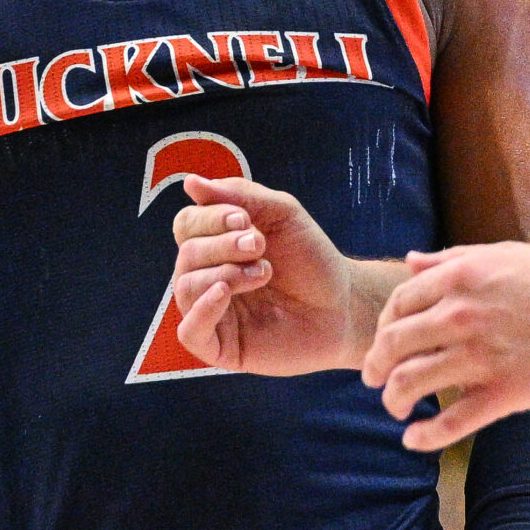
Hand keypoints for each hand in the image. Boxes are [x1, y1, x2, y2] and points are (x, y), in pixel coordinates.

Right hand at [169, 175, 365, 374]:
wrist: (344, 304)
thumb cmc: (312, 259)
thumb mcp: (281, 214)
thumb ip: (239, 195)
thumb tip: (190, 182)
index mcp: (216, 246)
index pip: (187, 225)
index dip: (208, 218)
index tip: (245, 219)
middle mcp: (208, 277)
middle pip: (186, 254)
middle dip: (222, 245)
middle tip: (259, 245)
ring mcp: (213, 313)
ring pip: (185, 288)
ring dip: (223, 272)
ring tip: (263, 272)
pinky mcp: (222, 347)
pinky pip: (189, 332)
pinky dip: (202, 309)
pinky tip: (225, 292)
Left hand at [367, 243, 529, 450]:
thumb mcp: (502, 255)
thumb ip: (451, 259)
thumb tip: (409, 260)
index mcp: (459, 277)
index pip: (397, 306)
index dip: (383, 328)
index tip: (386, 344)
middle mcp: (462, 314)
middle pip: (392, 345)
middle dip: (375, 366)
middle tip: (373, 379)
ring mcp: (482, 356)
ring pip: (410, 384)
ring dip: (393, 401)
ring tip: (396, 409)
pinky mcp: (506, 393)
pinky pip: (450, 424)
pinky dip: (424, 437)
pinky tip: (414, 440)